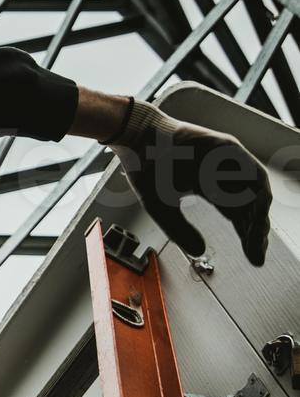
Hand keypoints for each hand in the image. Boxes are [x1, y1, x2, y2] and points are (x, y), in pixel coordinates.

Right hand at [108, 100, 271, 266]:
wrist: (136, 137)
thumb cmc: (145, 167)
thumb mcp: (161, 208)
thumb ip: (179, 230)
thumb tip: (200, 251)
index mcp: (208, 186)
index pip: (237, 215)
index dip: (247, 237)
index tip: (253, 258)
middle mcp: (221, 173)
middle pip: (250, 206)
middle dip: (257, 232)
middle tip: (257, 253)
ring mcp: (226, 159)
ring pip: (256, 190)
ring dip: (259, 215)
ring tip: (257, 238)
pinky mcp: (227, 147)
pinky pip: (252, 171)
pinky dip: (257, 193)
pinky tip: (256, 215)